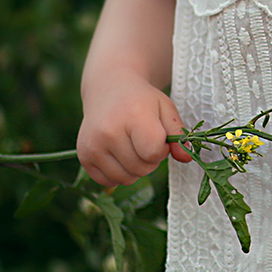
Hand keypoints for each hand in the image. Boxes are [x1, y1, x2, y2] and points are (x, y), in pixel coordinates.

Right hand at [77, 75, 192, 187]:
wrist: (109, 90)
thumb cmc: (142, 100)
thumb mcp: (166, 108)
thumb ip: (178, 134)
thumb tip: (187, 158)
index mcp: (133, 117)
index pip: (153, 153)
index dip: (162, 150)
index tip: (160, 137)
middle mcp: (108, 132)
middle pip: (141, 168)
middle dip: (151, 159)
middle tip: (147, 141)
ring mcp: (92, 146)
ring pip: (126, 178)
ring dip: (136, 169)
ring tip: (134, 147)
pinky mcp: (83, 156)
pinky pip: (108, 181)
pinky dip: (119, 174)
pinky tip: (120, 154)